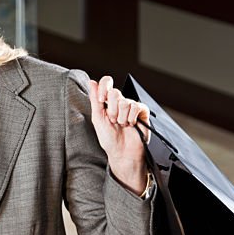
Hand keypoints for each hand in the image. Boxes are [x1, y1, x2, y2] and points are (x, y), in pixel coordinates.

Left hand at [87, 75, 149, 192]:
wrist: (122, 153)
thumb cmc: (109, 138)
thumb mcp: (97, 118)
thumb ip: (94, 99)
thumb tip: (91, 81)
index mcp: (107, 102)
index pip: (106, 83)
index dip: (103, 87)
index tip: (100, 100)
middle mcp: (120, 102)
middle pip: (115, 92)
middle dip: (111, 110)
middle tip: (112, 121)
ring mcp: (131, 106)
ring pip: (125, 102)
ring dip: (121, 117)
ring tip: (122, 125)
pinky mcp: (142, 112)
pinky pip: (137, 106)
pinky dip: (131, 117)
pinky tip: (131, 124)